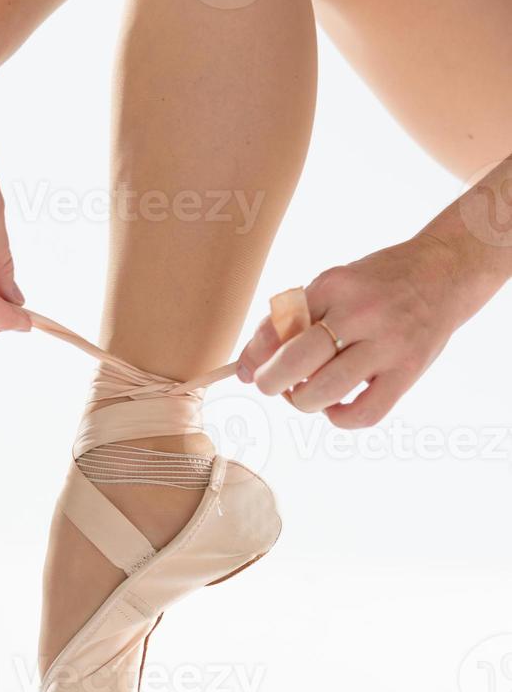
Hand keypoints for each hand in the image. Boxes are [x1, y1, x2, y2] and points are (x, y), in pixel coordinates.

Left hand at [237, 235, 465, 427]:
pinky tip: (335, 406)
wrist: (443, 273)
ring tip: (305, 393)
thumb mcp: (333, 284)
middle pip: (297, 361)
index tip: (247, 371)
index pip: (277, 327)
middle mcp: (360, 312)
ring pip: (326, 391)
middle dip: (271, 382)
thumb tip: (247, 367)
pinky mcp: (407, 372)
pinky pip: (365, 413)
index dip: (254, 357)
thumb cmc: (376, 285)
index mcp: (333, 285)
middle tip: (271, 386)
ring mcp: (387, 344)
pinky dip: (340, 418)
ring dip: (303, 401)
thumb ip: (292, 319)